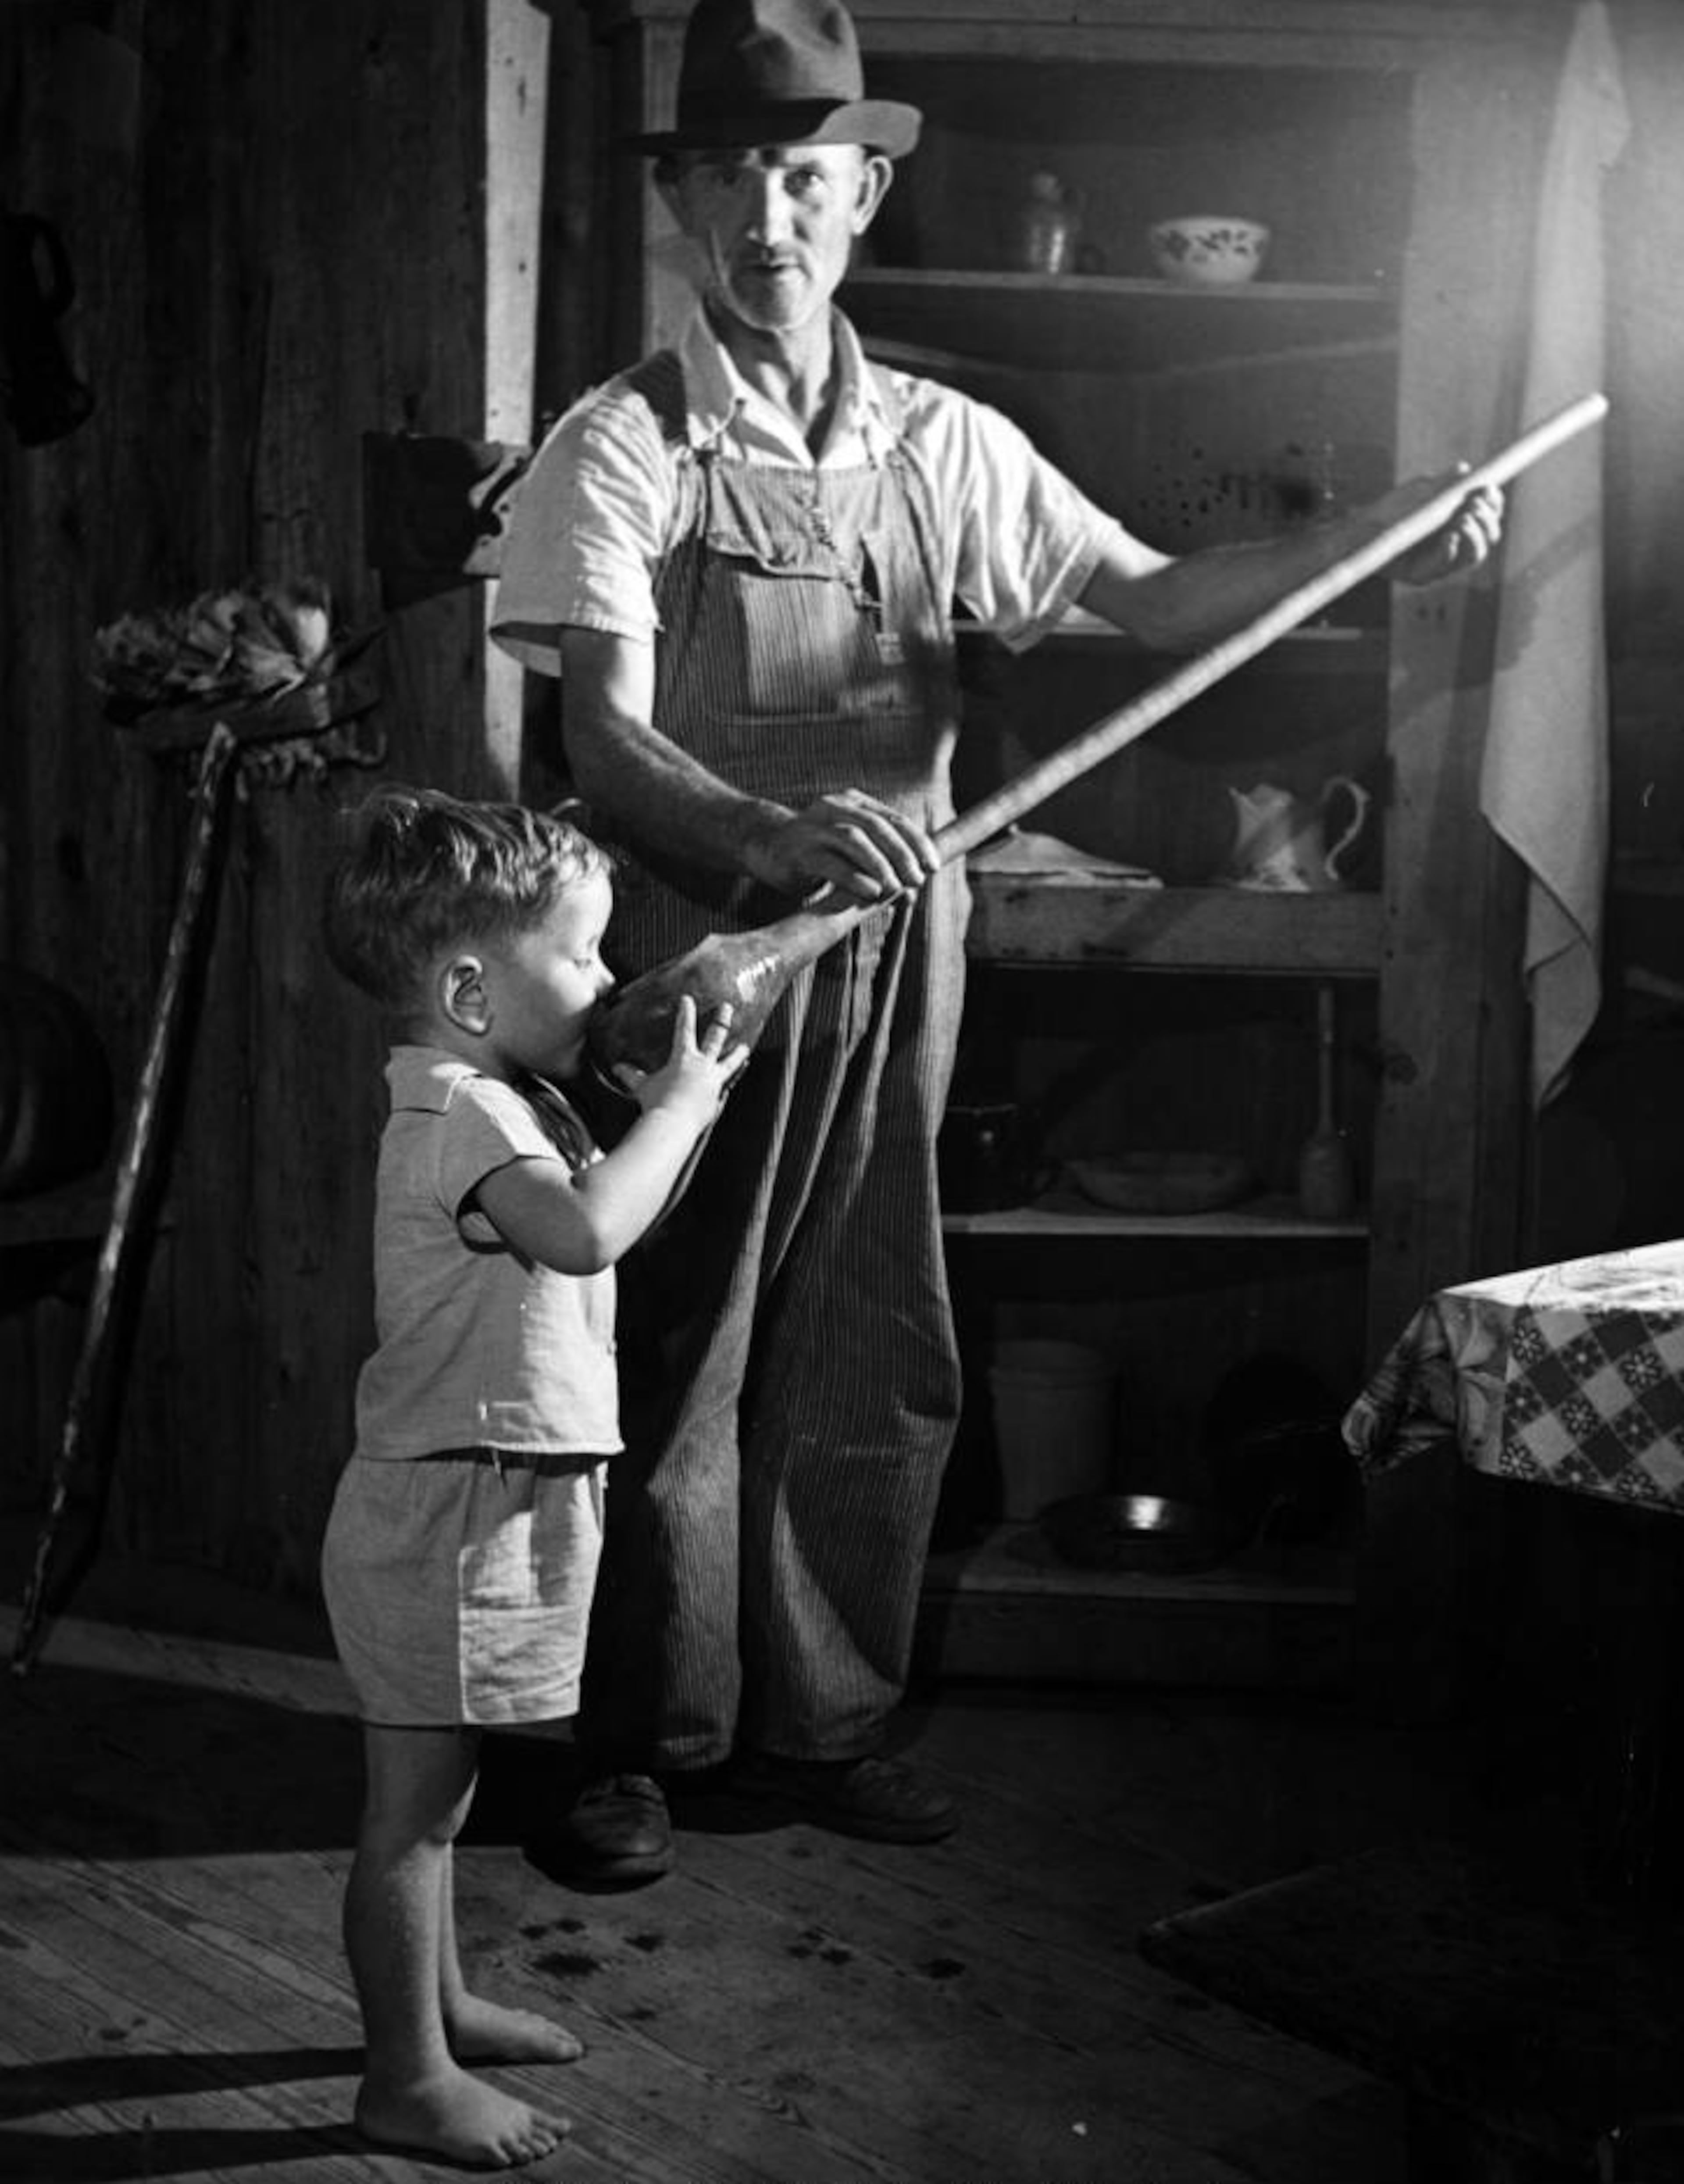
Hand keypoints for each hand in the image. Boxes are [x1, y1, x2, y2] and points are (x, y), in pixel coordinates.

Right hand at [621, 994, 746, 1127]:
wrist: (674, 1124)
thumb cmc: (656, 1103)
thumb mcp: (642, 1086)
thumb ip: (631, 1075)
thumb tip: (617, 1068)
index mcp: (684, 1058)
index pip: (684, 1029)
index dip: (686, 1012)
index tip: (688, 999)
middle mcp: (702, 1066)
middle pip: (715, 1037)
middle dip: (721, 1020)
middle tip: (727, 1007)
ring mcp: (713, 1082)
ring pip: (730, 1063)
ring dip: (737, 1054)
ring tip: (745, 1048)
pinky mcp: (717, 1098)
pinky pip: (725, 1088)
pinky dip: (728, 1084)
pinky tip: (731, 1084)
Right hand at [743, 788, 940, 904]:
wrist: (766, 845)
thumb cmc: (817, 852)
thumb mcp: (851, 852)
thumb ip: (880, 864)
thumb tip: (914, 892)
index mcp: (854, 803)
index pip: (894, 820)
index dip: (917, 843)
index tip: (934, 866)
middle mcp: (834, 807)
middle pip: (877, 827)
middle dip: (902, 854)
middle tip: (917, 880)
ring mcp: (814, 827)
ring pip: (854, 839)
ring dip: (880, 865)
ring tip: (896, 889)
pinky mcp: (799, 851)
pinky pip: (829, 862)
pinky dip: (854, 877)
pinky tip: (871, 892)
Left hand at [1381, 468, 1504, 586]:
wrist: (1361, 527)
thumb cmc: (1393, 507)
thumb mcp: (1421, 490)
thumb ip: (1443, 483)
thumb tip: (1463, 469)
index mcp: (1462, 520)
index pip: (1490, 515)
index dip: (1494, 503)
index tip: (1487, 489)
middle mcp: (1457, 543)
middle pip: (1489, 536)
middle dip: (1487, 520)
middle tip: (1472, 505)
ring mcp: (1441, 562)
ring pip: (1474, 556)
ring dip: (1474, 536)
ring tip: (1462, 520)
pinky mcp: (1422, 575)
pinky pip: (1444, 567)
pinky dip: (1450, 551)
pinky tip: (1449, 537)